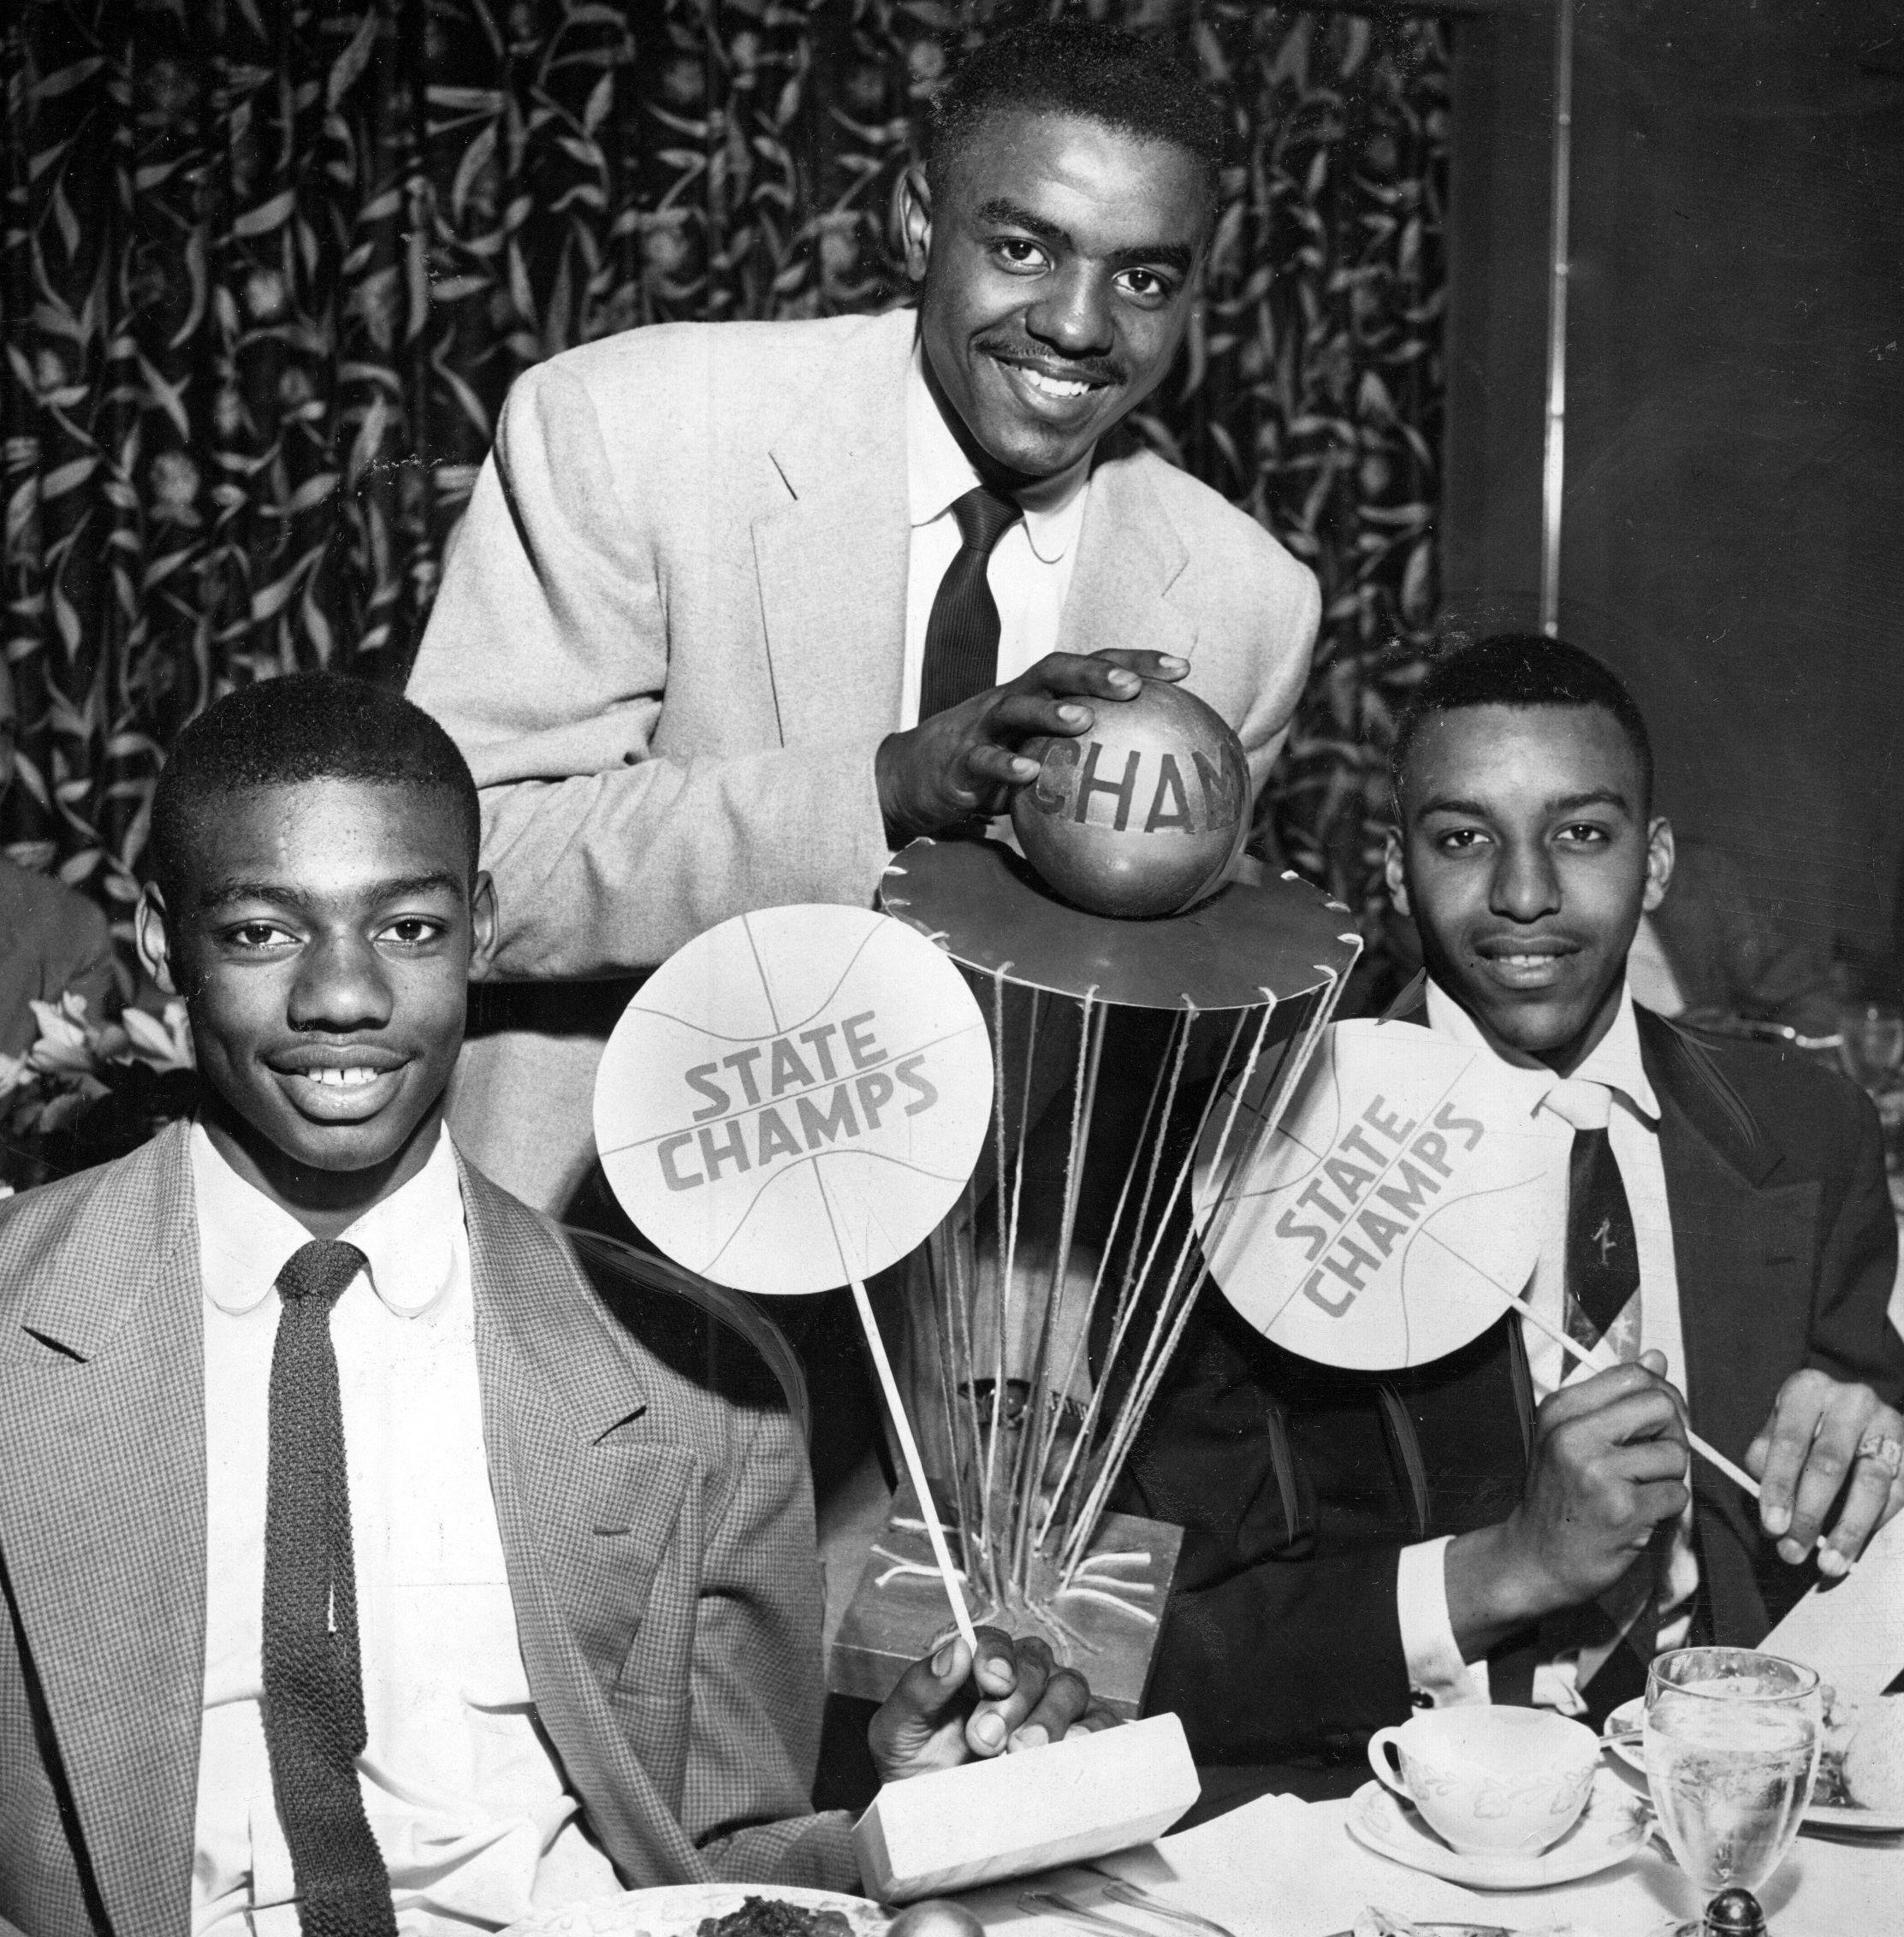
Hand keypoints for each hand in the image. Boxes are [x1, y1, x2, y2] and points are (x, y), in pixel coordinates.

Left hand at [866, 1627, 1117, 1781]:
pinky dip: (1092, 1731)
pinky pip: (1100, 1722)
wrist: (930, 1823)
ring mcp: (1050, 1706)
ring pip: (1070, 1687)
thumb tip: (953, 1649)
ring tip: (1024, 1752)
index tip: (990, 1680)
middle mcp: (1017, 1679)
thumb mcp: (897, 1728)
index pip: (994, 1641)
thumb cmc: (912, 1770)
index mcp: (974, 1665)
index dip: (996, 1656)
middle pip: (1034, 1664)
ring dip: (1050, 1717)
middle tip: (987, 1738)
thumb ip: (920, 1685)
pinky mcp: (1076, 1739)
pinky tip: (1070, 1748)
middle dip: (1014, 1699)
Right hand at [875, 650, 1187, 844]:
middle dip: (1095, 673)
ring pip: (1018, 707)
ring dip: (1051, 710)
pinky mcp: (960, 759)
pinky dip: (1006, 766)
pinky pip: (984, 759)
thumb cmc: (994, 766)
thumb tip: (1153, 787)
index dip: (1135, 662)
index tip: (1182, 669)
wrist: (917, 777)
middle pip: (1055, 670)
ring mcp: (985, 726)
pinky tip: (1029, 776)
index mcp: (1040, 694)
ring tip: (1084, 719)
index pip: (1091, 666)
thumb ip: (1084, 762)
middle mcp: (1015, 699)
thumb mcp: (1041, 757)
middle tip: (1132, 686)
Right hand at [1445, 1352, 1689, 1656]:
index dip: (1658, 1395)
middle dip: (1671, 1433)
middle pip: (1661, 1406)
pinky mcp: (1623, 1510)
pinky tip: (1639, 1514)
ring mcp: (1598, 1473)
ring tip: (1641, 1490)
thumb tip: (1656, 1358)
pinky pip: (1677, 1494)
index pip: (1633, 1375)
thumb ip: (1615, 1397)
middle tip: (1654, 1458)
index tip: (1654, 1421)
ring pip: (1676, 1454)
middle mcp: (1574, 1435)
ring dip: (1670, 1477)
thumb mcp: (1572, 1436)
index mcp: (1561, 1409)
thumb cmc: (1559, 1495)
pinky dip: (1668, 1507)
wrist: (1536, 1557)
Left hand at [1746, 1370, 1903, 1576]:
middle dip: (1810, 1514)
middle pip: (1830, 1464)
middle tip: (1794, 1551)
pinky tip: (1856, 1547)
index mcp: (1808, 1389)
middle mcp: (1851, 1400)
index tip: (1772, 1526)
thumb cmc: (1803, 1427)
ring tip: (1830, 1564)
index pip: (1789, 1443)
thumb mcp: (1776, 1432)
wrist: (1849, 1410)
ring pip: (1870, 1483)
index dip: (1779, 1487)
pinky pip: (1897, 1495)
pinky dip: (1875, 1525)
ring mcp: (1887, 1424)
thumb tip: (1774, 1517)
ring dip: (1848, 1530)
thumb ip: (1768, 1466)